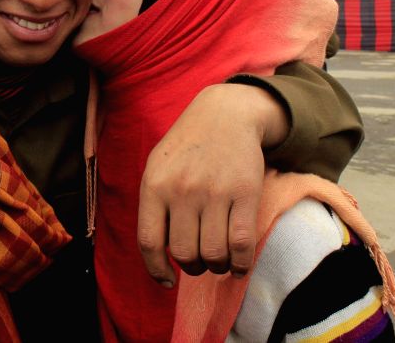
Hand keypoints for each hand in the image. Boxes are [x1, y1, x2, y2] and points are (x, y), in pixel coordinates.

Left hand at [137, 83, 287, 285]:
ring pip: (214, 254)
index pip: (149, 242)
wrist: (225, 114)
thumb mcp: (158, 167)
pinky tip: (238, 265)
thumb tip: (159, 254)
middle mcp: (182, 190)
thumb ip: (154, 205)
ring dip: (217, 267)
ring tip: (218, 259)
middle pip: (185, 254)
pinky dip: (241, 265)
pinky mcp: (245, 194)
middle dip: (193, 267)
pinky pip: (242, 246)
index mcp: (154, 185)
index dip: (156, 270)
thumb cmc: (187, 147)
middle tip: (199, 261)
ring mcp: (214, 192)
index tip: (167, 280)